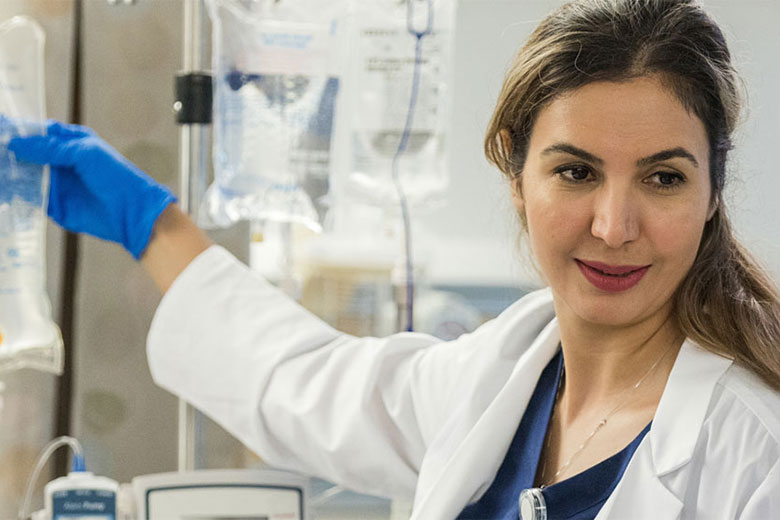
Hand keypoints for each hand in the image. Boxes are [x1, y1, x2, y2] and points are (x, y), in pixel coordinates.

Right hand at [8, 120, 176, 258]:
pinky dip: (15, 193)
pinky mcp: (53, 204)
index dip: (17, 131)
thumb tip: (16, 144)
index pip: (36, 132)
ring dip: (8, 173)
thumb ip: (49, 147)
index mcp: (69, 142)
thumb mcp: (83, 153)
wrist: (130, 212)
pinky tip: (4, 190)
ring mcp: (55, 182)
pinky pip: (29, 197)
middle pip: (25, 153)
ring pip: (23, 175)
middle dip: (8, 153)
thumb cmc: (115, 177)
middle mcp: (60, 161)